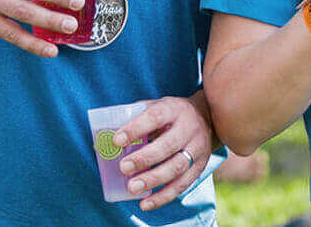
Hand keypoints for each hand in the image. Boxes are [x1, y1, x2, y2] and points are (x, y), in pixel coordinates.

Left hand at [112, 94, 213, 210]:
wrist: (208, 117)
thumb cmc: (171, 114)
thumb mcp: (157, 106)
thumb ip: (135, 117)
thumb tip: (102, 138)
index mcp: (174, 109)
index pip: (155, 116)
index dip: (136, 128)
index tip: (117, 140)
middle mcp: (188, 128)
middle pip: (168, 145)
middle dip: (144, 159)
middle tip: (124, 167)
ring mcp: (196, 149)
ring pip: (176, 167)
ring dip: (153, 180)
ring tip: (132, 187)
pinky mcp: (199, 166)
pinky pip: (182, 185)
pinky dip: (163, 197)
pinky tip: (145, 203)